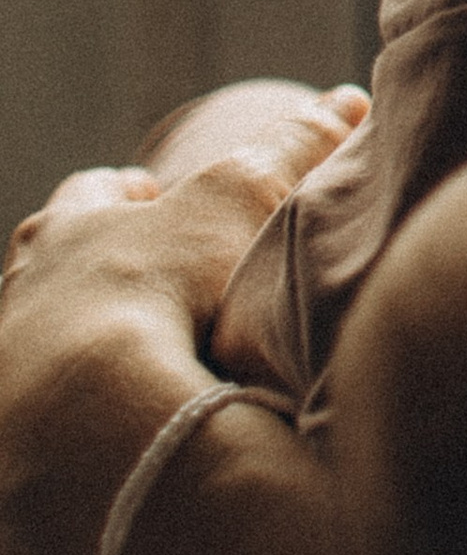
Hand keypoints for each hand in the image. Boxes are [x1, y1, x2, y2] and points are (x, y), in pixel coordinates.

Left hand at [0, 111, 340, 554]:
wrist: (79, 418)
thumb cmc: (152, 289)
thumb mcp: (237, 199)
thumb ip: (293, 149)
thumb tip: (345, 100)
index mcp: (68, 232)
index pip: (90, 196)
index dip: (125, 194)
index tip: (149, 193)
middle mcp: (24, 298)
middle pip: (47, 271)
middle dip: (88, 274)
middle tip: (138, 287)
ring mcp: (12, 377)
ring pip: (38, 348)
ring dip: (79, 352)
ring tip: (134, 375)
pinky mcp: (18, 454)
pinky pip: (43, 431)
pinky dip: (77, 426)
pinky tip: (117, 441)